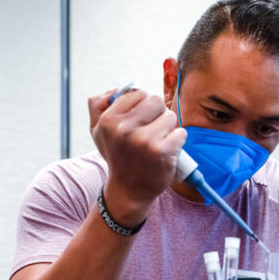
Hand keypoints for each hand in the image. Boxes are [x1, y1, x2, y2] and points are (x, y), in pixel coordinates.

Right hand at [88, 88, 186, 224]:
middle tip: (151, 128)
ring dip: (168, 128)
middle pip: (156, 100)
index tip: (140, 119)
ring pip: (170, 116)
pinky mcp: (163, 152)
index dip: (143, 104)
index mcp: (109, 120)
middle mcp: (124, 129)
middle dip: (157, 112)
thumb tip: (116, 88)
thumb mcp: (98, 130)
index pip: (138, 93)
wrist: (128, 190)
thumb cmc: (117, 155)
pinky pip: (180, 133)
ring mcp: (144, 141)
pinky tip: (166, 150)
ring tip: (157, 141)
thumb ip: (98, 105)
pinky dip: (177, 140)